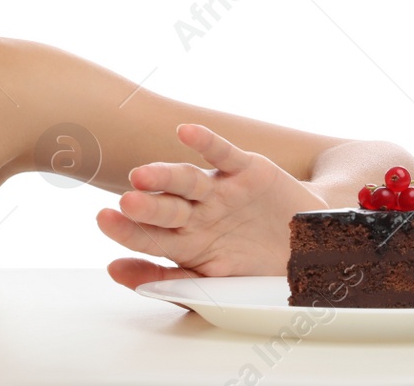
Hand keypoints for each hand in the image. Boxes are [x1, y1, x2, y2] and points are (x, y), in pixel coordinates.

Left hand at [95, 123, 327, 292]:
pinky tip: (187, 132)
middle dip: (147, 207)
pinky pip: (225, 154)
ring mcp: (220, 191)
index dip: (128, 231)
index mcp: (185, 242)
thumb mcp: (213, 283)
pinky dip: (207, 142)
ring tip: (142, 175)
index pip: (151, 237)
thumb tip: (114, 270)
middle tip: (126, 202)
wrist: (309, 247)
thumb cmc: (254, 266)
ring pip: (189, 181)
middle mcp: (197, 213)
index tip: (104, 221)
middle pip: (167, 209)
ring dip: (166, 177)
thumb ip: (165, 280)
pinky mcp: (247, 171)